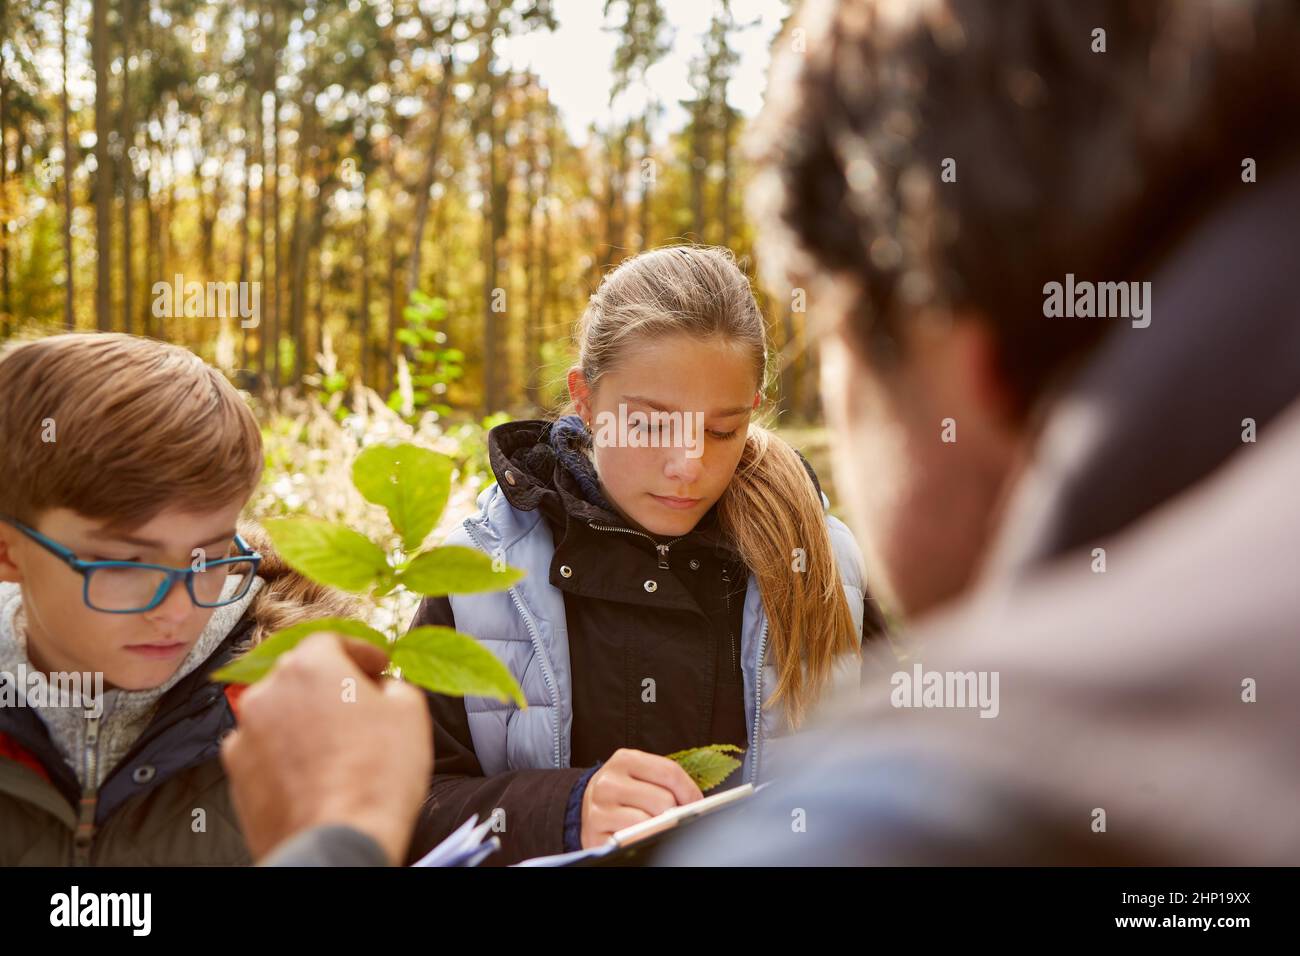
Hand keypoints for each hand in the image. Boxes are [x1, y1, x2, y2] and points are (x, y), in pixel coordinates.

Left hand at [220, 632, 432, 864]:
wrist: (337, 842)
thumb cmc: (377, 776)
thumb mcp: (410, 711)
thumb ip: (394, 684)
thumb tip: (383, 689)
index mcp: (308, 665)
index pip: (332, 640)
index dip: (360, 651)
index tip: (379, 666)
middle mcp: (266, 693)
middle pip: (300, 674)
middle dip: (330, 684)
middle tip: (361, 704)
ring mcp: (244, 735)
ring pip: (279, 713)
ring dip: (305, 720)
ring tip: (338, 746)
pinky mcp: (235, 775)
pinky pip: (265, 750)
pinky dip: (286, 754)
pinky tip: (315, 773)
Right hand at [580, 748, 702, 847]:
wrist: (587, 806)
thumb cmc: (624, 791)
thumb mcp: (641, 775)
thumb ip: (665, 782)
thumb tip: (695, 804)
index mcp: (624, 760)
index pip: (669, 772)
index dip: (690, 791)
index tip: (698, 804)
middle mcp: (608, 782)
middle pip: (663, 800)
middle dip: (675, 813)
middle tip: (675, 818)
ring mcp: (599, 810)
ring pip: (650, 822)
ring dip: (659, 827)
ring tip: (657, 826)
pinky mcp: (595, 835)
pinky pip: (632, 841)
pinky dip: (643, 840)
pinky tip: (642, 836)